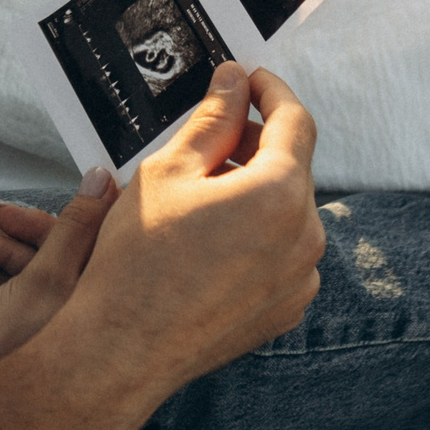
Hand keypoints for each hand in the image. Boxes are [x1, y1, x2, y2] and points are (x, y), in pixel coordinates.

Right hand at [0, 176, 119, 378]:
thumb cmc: (10, 349)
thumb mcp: (44, 277)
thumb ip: (75, 227)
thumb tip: (104, 179)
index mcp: (107, 300)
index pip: (100, 240)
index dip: (62, 215)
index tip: (27, 204)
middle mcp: (91, 315)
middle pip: (60, 254)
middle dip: (14, 236)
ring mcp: (62, 331)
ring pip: (33, 273)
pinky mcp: (34, 341)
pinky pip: (18, 297)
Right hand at [53, 63, 326, 395]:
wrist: (123, 349)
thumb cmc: (137, 261)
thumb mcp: (167, 171)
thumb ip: (211, 120)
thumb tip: (234, 83)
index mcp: (280, 195)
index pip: (296, 121)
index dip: (272, 91)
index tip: (249, 80)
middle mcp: (305, 238)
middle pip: (292, 168)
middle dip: (256, 143)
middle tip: (210, 134)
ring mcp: (300, 280)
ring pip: (286, 213)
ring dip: (254, 191)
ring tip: (200, 193)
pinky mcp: (286, 309)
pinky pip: (281, 254)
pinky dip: (255, 234)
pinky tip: (208, 238)